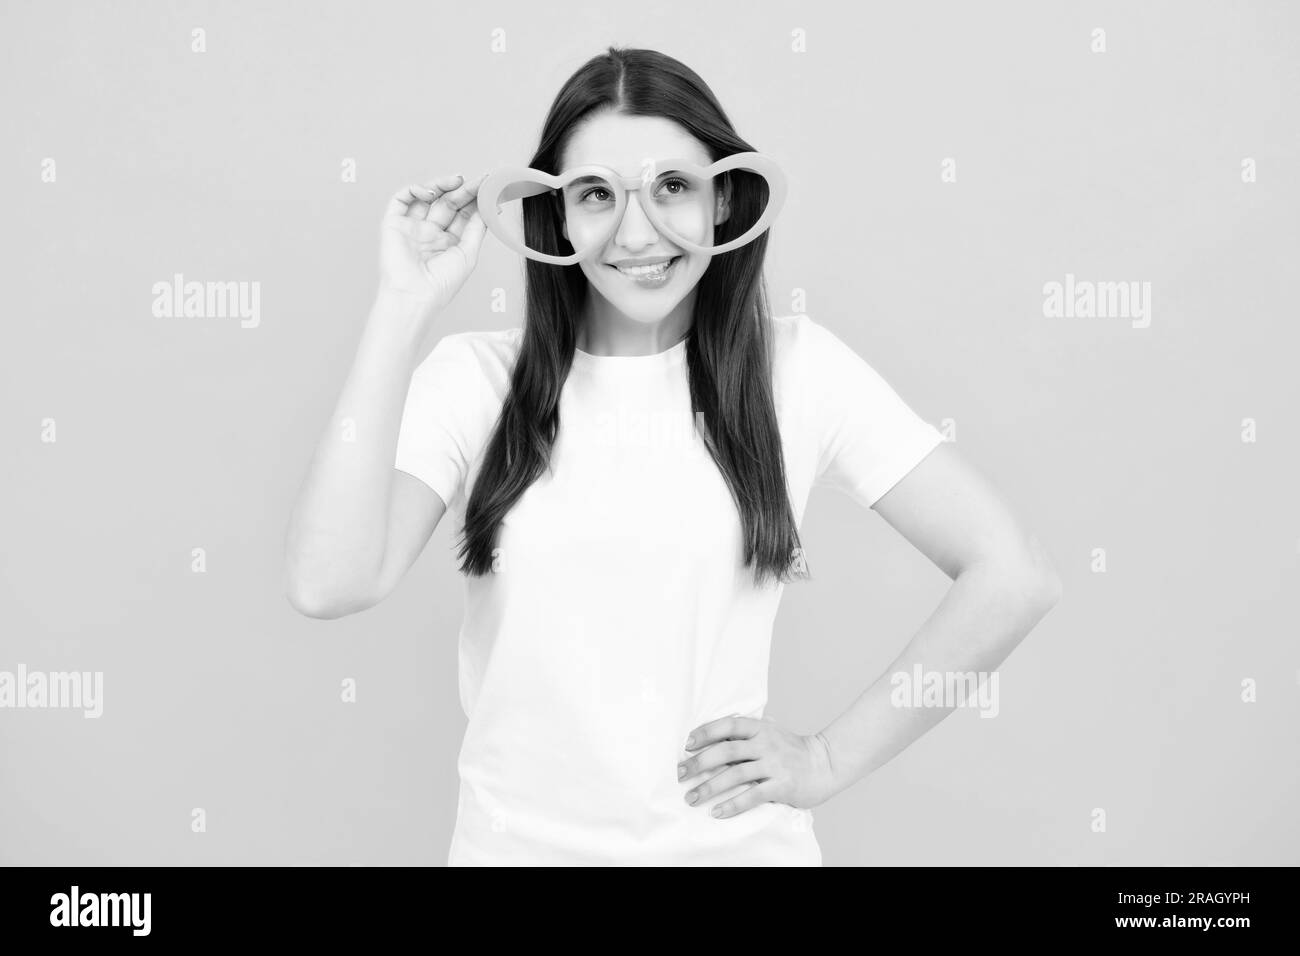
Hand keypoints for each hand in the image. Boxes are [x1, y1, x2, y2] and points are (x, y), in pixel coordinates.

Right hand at [378, 172, 487, 312]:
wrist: (415, 296)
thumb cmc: (442, 283)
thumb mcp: (468, 253)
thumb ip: (477, 228)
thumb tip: (489, 206)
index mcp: (449, 242)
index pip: (463, 214)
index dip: (475, 200)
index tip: (489, 186)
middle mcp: (430, 232)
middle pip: (448, 203)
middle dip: (464, 190)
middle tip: (479, 180)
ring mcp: (412, 227)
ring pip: (427, 197)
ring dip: (442, 185)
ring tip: (458, 180)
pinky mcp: (394, 223)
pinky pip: (402, 199)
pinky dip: (415, 190)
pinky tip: (431, 192)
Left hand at [677, 715, 835, 818]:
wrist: (825, 764)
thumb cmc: (793, 750)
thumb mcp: (771, 732)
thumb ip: (748, 733)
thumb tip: (716, 734)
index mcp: (761, 729)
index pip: (728, 725)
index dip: (706, 732)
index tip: (687, 744)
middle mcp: (766, 744)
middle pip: (726, 750)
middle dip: (699, 763)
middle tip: (680, 774)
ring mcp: (774, 765)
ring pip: (735, 775)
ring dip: (709, 787)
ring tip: (692, 798)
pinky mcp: (782, 786)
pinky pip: (752, 796)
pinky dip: (732, 804)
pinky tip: (717, 812)